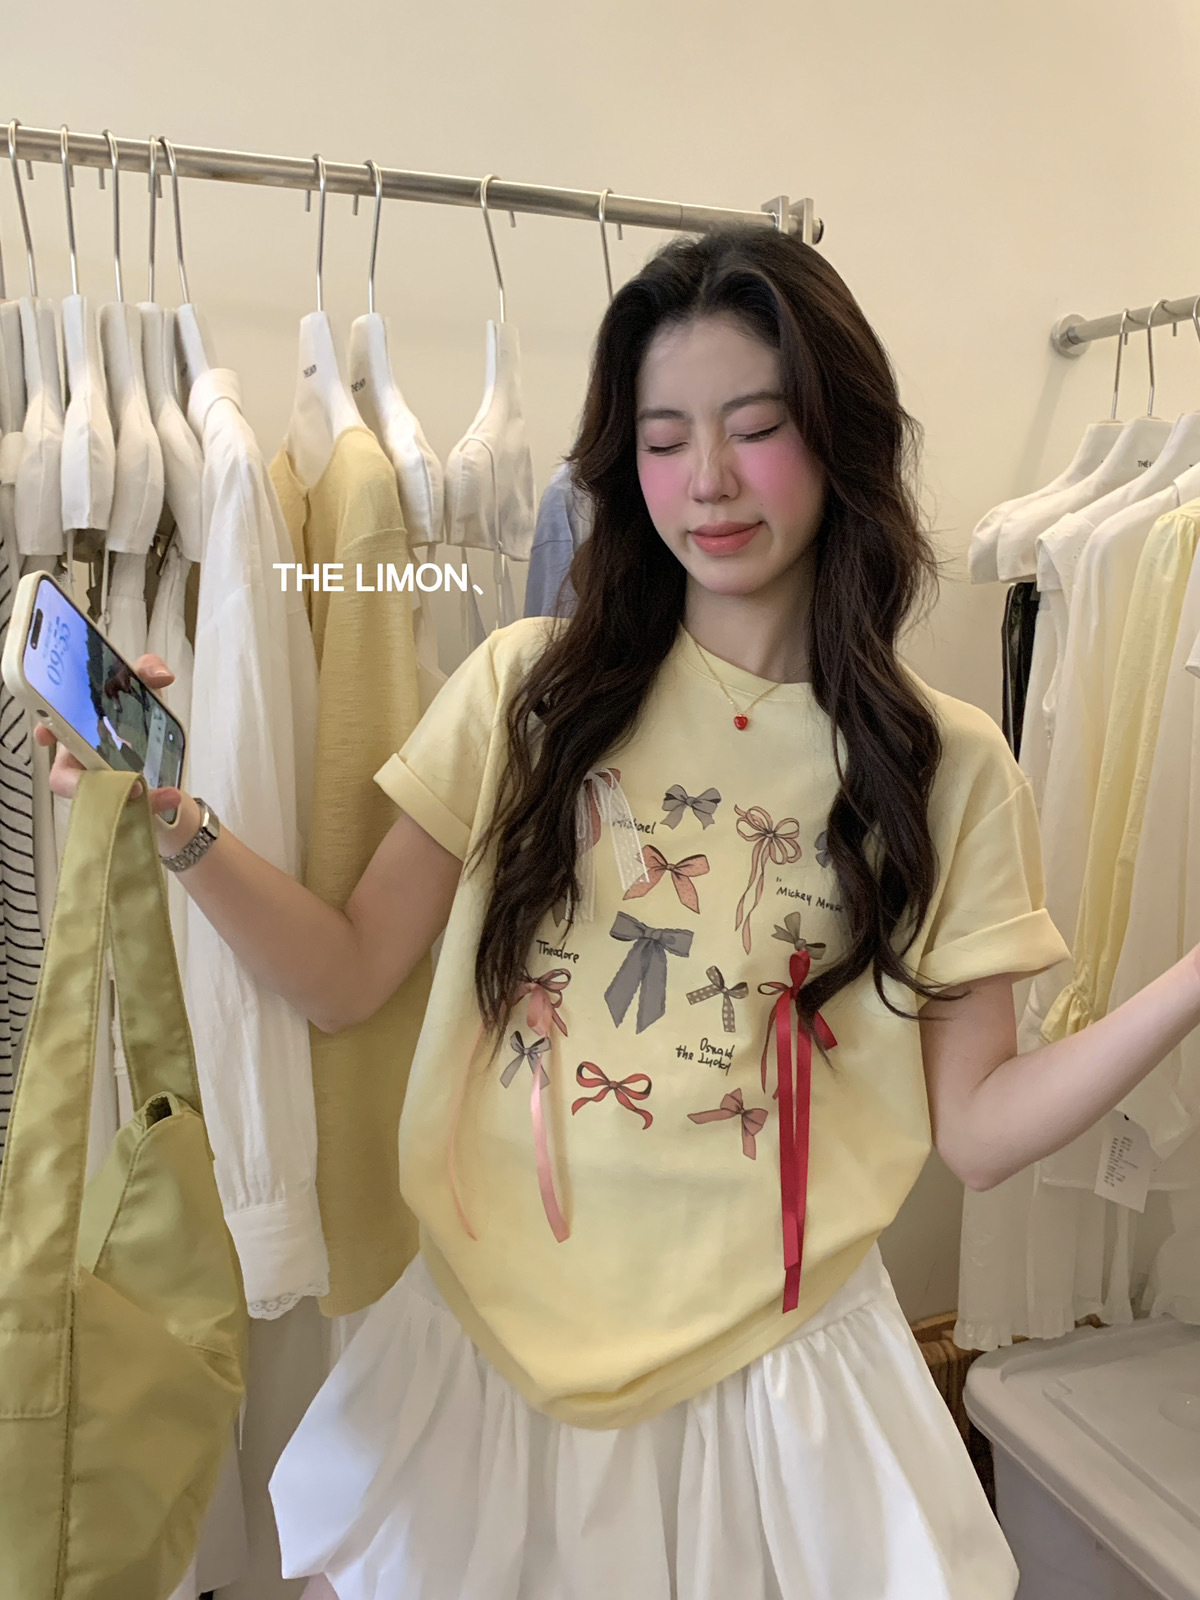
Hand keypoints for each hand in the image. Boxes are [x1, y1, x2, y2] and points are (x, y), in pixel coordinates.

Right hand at [33, 654, 196, 848]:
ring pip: (99, 800)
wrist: (168, 767)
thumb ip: (146, 672)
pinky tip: (172, 796)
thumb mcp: (144, 694)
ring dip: (125, 796)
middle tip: (117, 777)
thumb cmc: (140, 728)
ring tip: (156, 791)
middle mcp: (83, 761)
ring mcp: (101, 788)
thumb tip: (160, 674)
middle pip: (66, 776)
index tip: (46, 735)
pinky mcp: (121, 807)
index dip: (45, 731)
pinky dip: (152, 804)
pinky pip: (127, 812)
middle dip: (82, 781)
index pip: (51, 731)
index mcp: (80, 731)